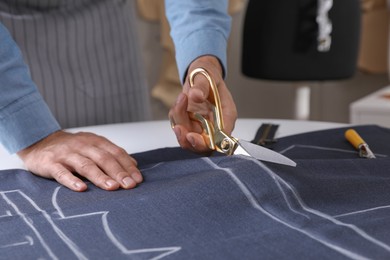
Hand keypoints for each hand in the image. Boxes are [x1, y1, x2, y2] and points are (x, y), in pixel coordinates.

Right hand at [17, 130, 142, 191]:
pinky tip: (82, 189)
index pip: (116, 153)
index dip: (128, 166)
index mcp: (95, 142)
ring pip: (86, 165)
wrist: (39, 141)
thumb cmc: (71, 148)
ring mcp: (66, 154)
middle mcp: (83, 146)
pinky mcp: (51, 163)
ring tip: (112, 187)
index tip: (137, 179)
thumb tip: (133, 165)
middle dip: (118, 172)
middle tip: (129, 185)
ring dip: (100, 177)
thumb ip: (111, 155)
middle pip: (104, 159)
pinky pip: (62, 173)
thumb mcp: (93, 146)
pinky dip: (72, 181)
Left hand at [169, 55, 237, 152]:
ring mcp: (200, 126)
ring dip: (180, 121)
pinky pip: (179, 126)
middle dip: (187, 140)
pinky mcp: (189, 124)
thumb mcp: (207, 75)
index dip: (204, 144)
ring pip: (187, 137)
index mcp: (226, 118)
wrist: (201, 74)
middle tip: (179, 128)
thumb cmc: (209, 76)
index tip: (191, 136)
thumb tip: (195, 96)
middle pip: (201, 146)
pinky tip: (181, 101)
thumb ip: (201, 86)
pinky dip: (176, 115)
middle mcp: (213, 126)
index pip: (218, 141)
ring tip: (182, 99)